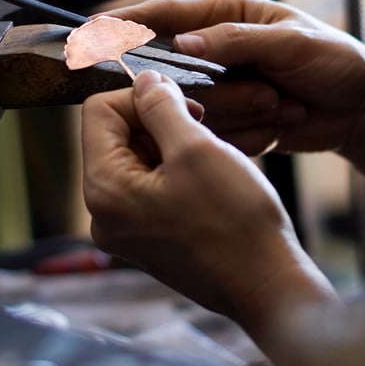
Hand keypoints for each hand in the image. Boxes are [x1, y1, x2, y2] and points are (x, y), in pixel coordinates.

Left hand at [81, 69, 336, 357]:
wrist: (266, 285)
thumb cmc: (235, 220)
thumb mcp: (196, 148)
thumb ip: (161, 107)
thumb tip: (143, 80)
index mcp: (104, 189)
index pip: (97, 112)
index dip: (139, 96)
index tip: (183, 102)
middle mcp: (102, 213)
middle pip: (113, 135)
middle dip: (155, 121)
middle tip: (200, 126)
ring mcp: (123, 230)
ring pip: (134, 159)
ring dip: (169, 144)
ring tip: (208, 155)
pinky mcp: (146, 239)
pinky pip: (148, 186)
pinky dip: (174, 170)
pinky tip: (208, 178)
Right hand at [103, 0, 364, 158]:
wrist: (364, 110)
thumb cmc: (337, 61)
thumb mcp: (293, 45)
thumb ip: (237, 41)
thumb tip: (183, 41)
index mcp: (226, 11)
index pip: (165, 11)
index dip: (127, 19)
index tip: (91, 29)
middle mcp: (214, 44)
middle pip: (171, 65)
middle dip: (210, 88)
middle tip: (258, 93)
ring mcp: (218, 81)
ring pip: (192, 104)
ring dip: (239, 112)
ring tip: (281, 104)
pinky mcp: (226, 115)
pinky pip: (211, 128)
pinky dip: (246, 131)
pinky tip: (280, 123)